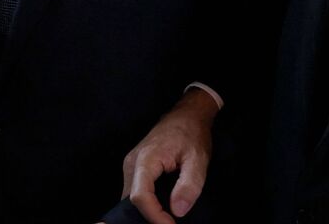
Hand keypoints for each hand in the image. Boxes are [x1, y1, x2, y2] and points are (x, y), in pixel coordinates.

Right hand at [121, 88, 217, 223]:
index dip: (155, 216)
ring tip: (166, 219)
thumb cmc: (192, 134)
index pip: (140, 197)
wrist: (186, 115)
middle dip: (149, 217)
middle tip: (170, 223)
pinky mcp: (133, 168)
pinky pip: (134, 191)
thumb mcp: (198, 160)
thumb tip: (178, 211)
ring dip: (146, 211)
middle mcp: (132, 163)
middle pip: (131, 200)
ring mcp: (130, 165)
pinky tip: (160, 209)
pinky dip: (145, 203)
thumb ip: (189, 185)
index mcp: (146, 159)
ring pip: (130, 198)